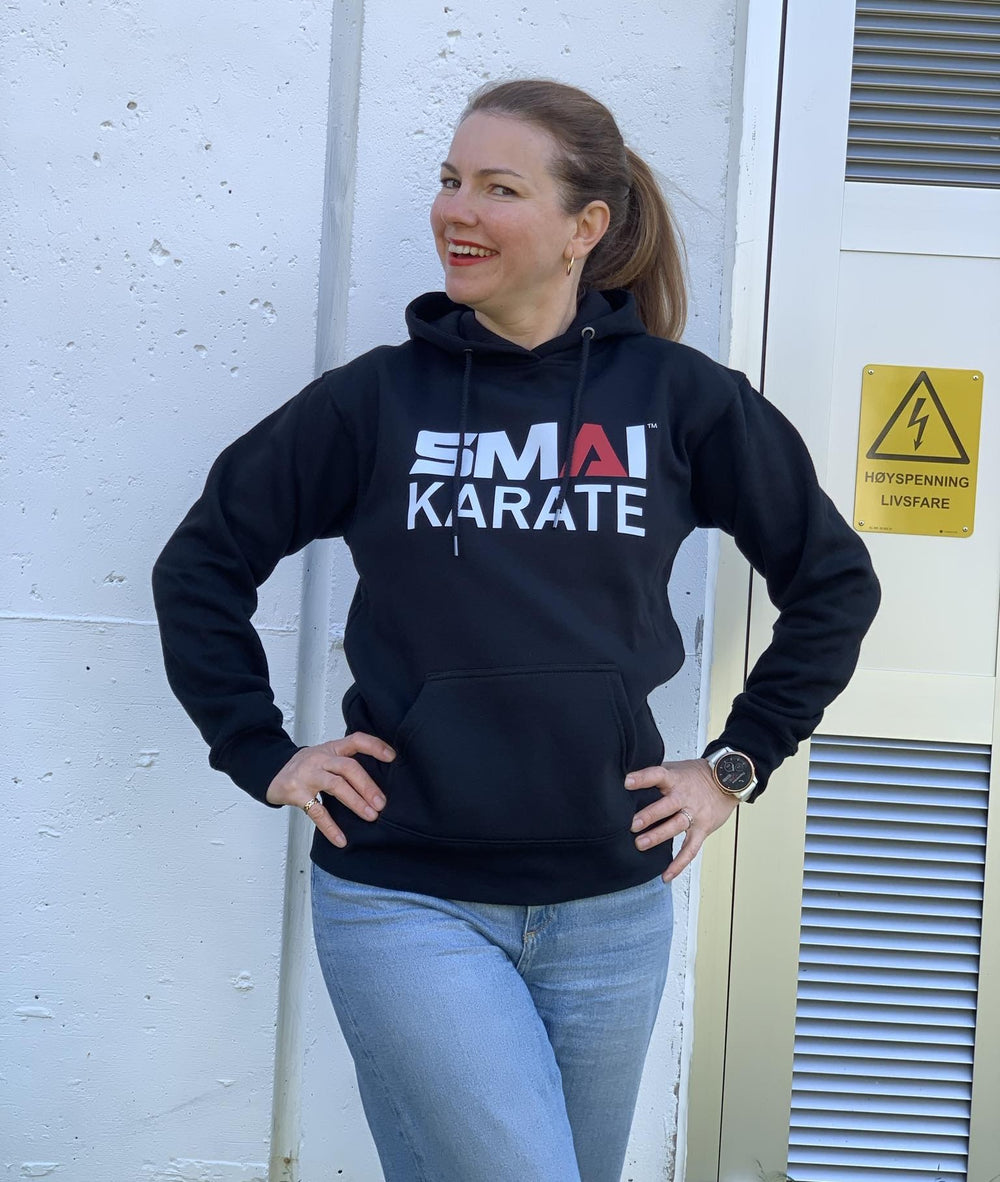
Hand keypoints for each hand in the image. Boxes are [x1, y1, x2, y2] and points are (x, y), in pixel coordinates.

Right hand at [266, 732, 395, 848]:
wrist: (271, 773)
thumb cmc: (305, 767)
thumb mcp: (324, 757)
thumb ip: (345, 763)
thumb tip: (377, 784)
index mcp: (331, 749)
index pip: (356, 740)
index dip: (375, 746)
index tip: (392, 757)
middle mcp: (319, 759)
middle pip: (348, 767)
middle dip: (368, 785)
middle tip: (382, 803)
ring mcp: (307, 775)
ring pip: (336, 786)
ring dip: (356, 802)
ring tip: (371, 816)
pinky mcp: (296, 793)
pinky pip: (317, 812)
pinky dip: (330, 827)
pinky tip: (341, 839)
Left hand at [624, 758, 738, 881]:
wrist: (728, 781)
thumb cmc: (696, 775)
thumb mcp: (676, 768)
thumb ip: (656, 774)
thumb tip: (626, 776)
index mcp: (675, 778)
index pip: (658, 775)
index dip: (643, 778)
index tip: (627, 782)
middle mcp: (684, 797)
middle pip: (667, 806)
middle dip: (649, 815)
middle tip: (632, 824)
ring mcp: (694, 814)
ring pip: (676, 826)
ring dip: (658, 836)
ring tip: (640, 844)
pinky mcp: (702, 830)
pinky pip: (690, 849)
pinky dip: (679, 864)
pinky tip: (665, 875)